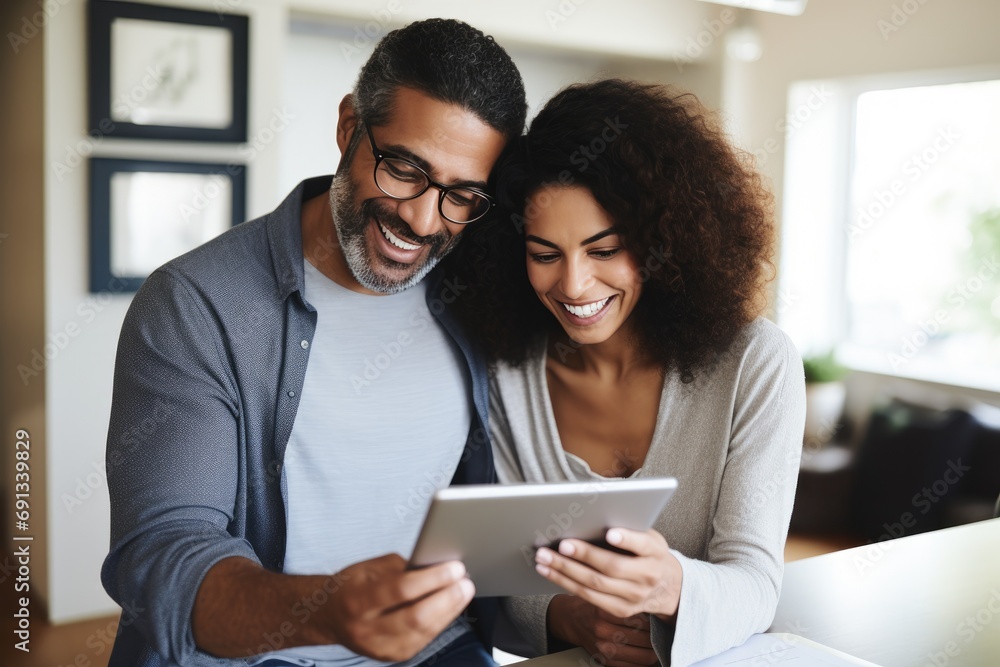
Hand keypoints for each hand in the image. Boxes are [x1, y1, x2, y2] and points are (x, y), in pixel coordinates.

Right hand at [322, 554, 474, 661]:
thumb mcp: (369, 568)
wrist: (330, 617)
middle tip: (465, 582)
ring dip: (450, 610)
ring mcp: (380, 647)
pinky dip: (441, 621)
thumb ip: (401, 567)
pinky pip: (424, 639)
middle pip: (416, 617)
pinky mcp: (393, 656)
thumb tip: (437, 566)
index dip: (432, 578)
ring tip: (464, 591)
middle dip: (447, 599)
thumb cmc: (352, 586)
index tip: (455, 567)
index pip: (401, 590)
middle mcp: (367, 629)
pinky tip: (451, 606)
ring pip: (424, 632)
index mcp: (358, 600)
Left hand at [535, 528, 681, 619]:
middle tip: (559, 545)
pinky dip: (565, 583)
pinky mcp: (620, 610)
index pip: (642, 545)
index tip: (610, 533)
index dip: (626, 540)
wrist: (667, 587)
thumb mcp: (649, 537)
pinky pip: (588, 597)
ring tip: (543, 558)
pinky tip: (550, 572)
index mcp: (655, 552)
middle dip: (582, 555)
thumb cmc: (648, 553)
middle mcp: (647, 576)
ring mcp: (634, 597)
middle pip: (611, 567)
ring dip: (565, 571)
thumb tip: (593, 519)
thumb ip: (629, 530)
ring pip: (594, 585)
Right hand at [547, 594, 658, 666]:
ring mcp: (605, 649)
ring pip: (644, 655)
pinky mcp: (607, 662)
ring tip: (658, 641)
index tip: (662, 617)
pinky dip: (646, 660)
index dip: (656, 619)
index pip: (642, 620)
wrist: (572, 620)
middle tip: (664, 629)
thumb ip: (627, 600)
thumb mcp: (607, 595)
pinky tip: (648, 651)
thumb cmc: (593, 605)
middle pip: (645, 638)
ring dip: (654, 649)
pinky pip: (636, 666)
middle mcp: (604, 632)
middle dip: (657, 634)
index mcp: (605, 612)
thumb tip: (656, 605)